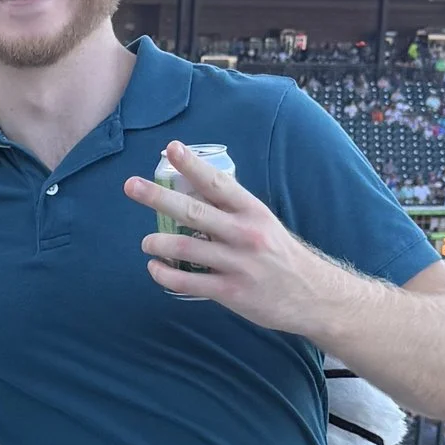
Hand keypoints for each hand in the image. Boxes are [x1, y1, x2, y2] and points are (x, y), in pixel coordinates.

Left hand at [124, 143, 339, 334]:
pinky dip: (164, 275)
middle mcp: (245, 234)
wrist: (312, 296)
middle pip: (193, 212)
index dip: (192, 165)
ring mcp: (237, 264)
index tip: (172, 148)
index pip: (218, 183)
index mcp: (253, 211)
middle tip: (131, 186)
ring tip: (146, 243)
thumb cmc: (282, 256)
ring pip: (184, 248)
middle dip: (157, 197)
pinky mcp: (230, 291)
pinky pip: (186, 282)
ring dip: (156, 243)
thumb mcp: (264, 224)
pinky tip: (155, 269)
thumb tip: (194, 193)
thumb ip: (233, 211)